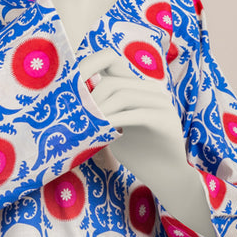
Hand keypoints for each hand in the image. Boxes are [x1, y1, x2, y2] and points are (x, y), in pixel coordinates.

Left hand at [77, 46, 216, 236]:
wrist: (166, 176)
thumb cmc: (138, 152)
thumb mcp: (116, 127)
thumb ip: (103, 111)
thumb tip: (70, 102)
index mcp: (140, 85)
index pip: (112, 60)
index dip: (89, 66)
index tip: (70, 86)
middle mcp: (153, 89)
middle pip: (113, 81)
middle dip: (91, 99)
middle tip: (79, 118)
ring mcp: (162, 102)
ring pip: (123, 94)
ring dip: (101, 110)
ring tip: (88, 126)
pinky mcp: (166, 119)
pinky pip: (136, 114)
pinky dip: (115, 121)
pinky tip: (102, 131)